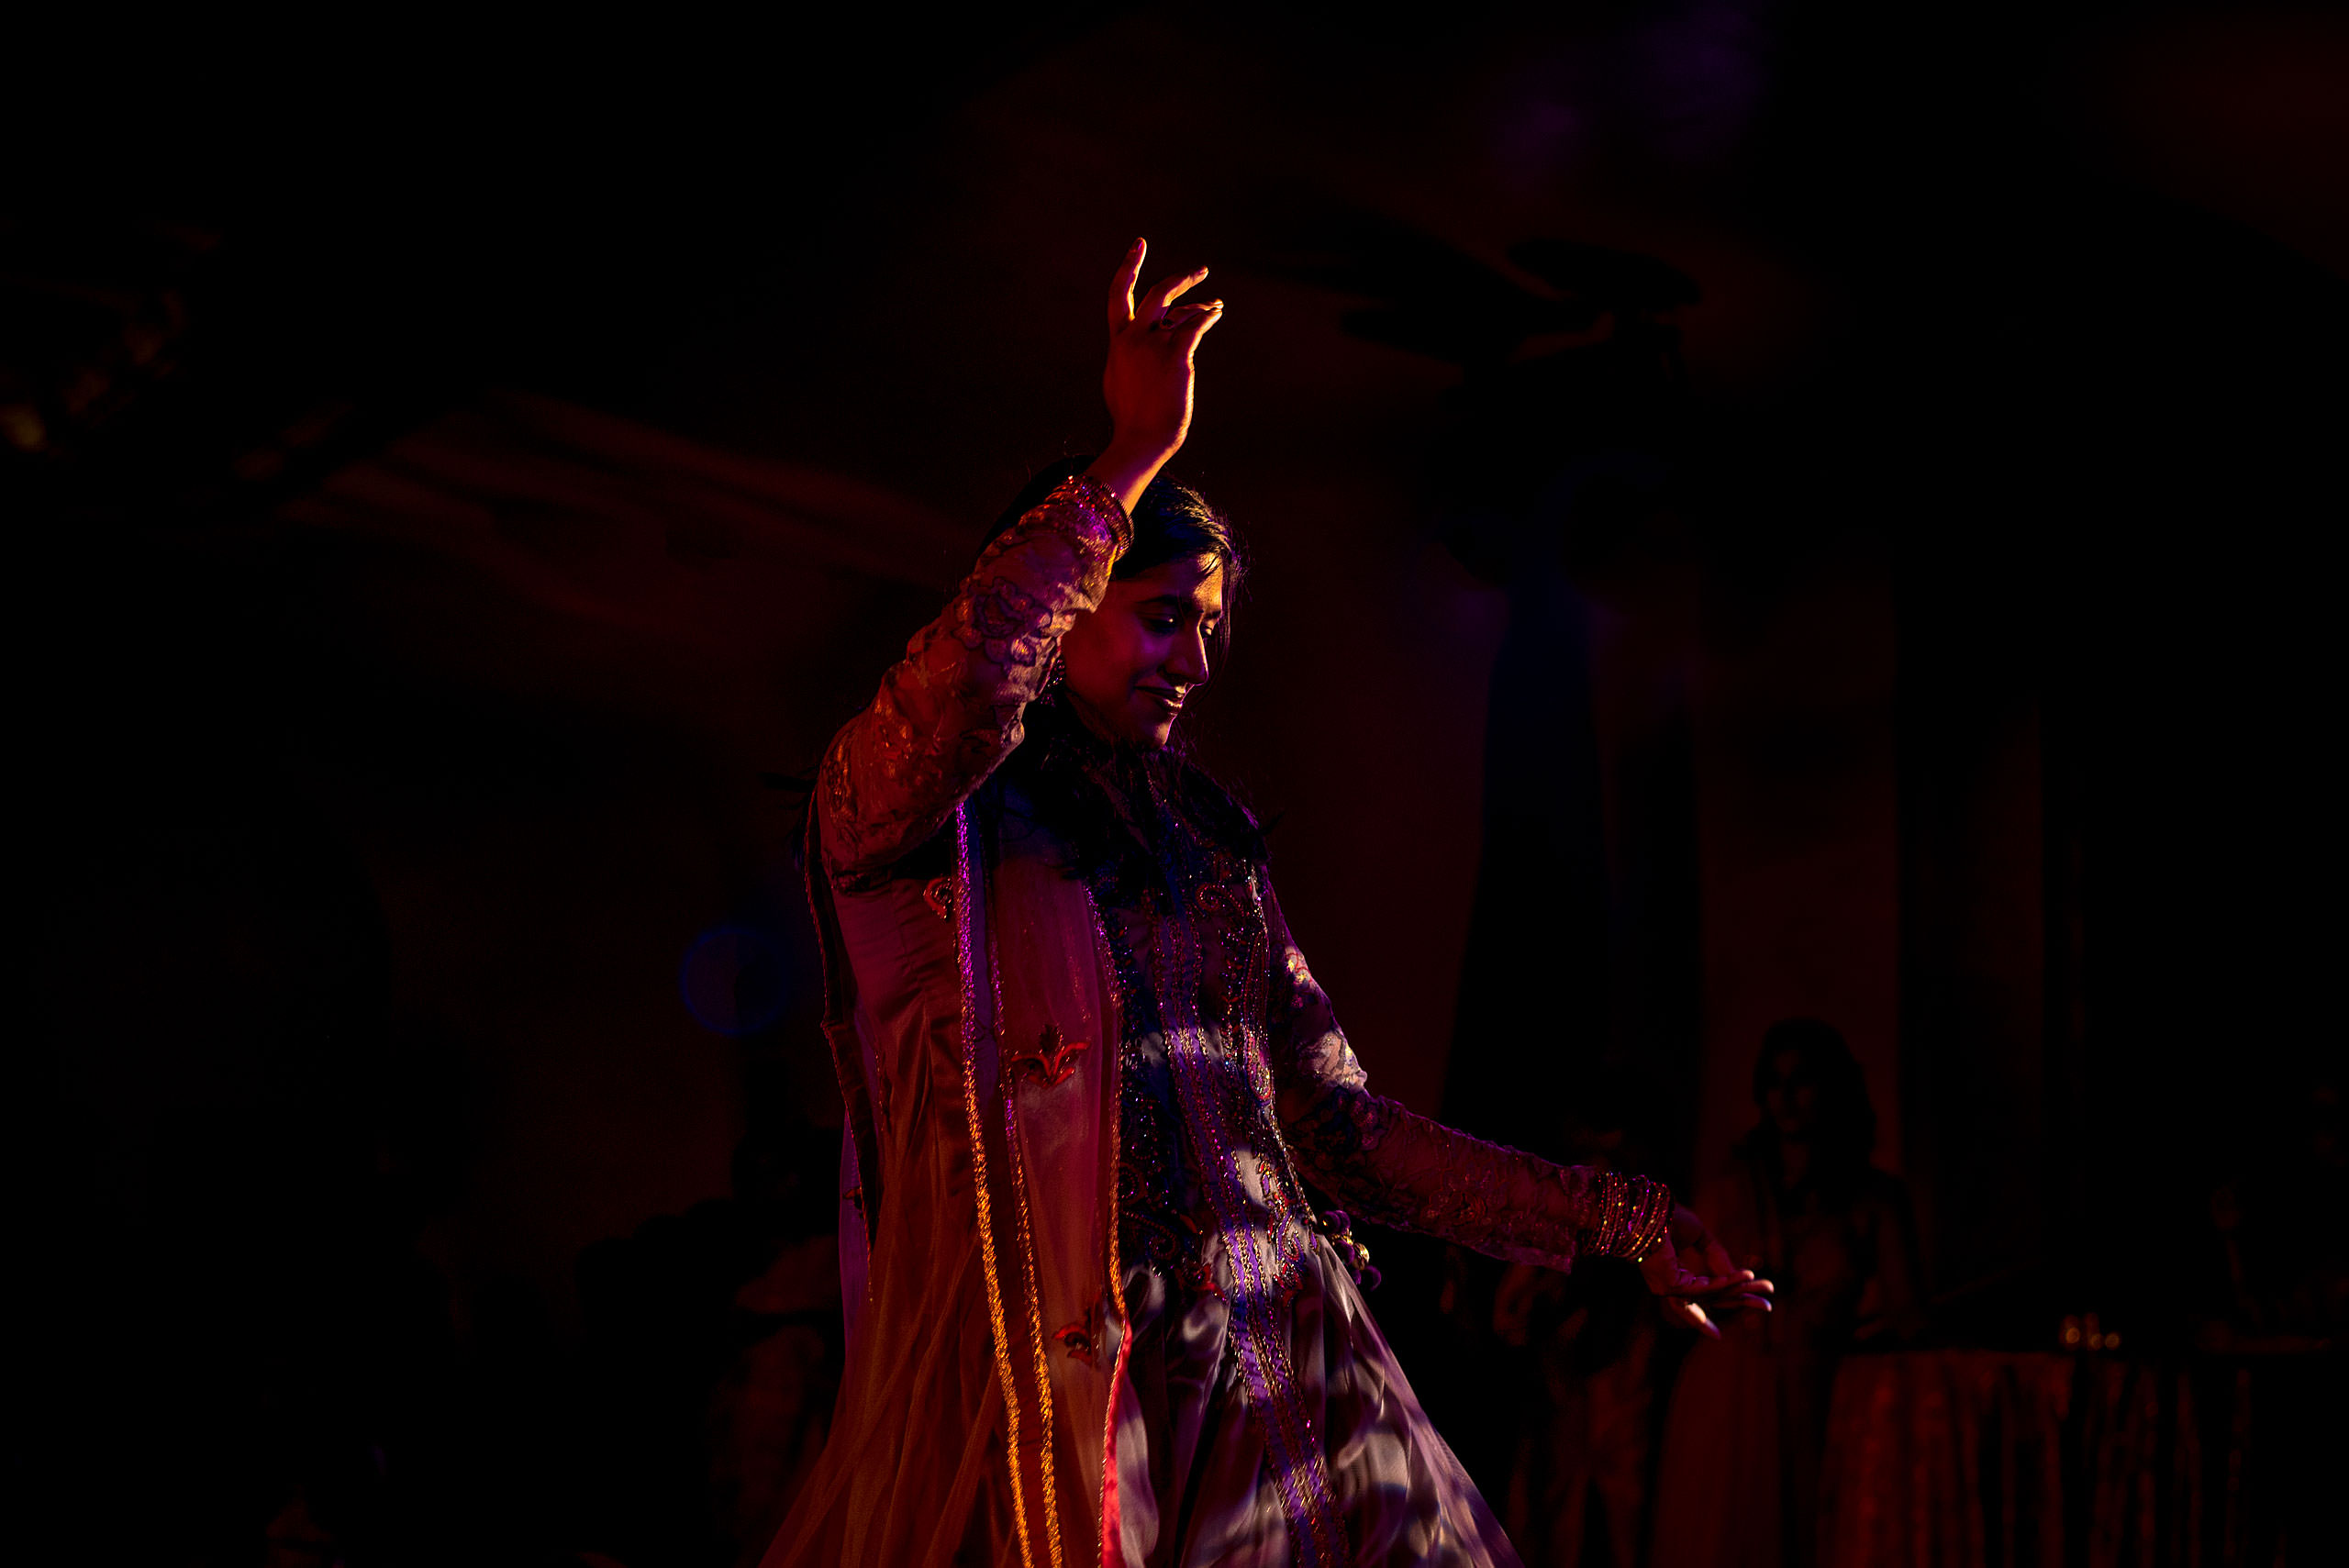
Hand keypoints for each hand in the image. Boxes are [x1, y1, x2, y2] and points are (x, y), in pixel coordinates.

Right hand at [1086, 238, 1224, 515]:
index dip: (1129, 267)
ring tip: (1215, 307)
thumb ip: (1127, 357)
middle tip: (1199, 271)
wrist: (1139, 439)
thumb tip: (1141, 347)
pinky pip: (1196, 325)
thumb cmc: (1131, 420)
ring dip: (1202, 307)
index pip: (1118, 296)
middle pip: (1157, 293)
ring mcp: (1154, 345)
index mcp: (1117, 342)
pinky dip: (1208, 316)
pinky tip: (1216, 313)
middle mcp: (1133, 337)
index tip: (1139, 246)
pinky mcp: (1175, 355)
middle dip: (1180, 279)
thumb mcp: (1119, 382)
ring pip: (1183, 313)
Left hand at [1638, 1205, 1772, 1339]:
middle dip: (1741, 1302)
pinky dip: (1729, 1282)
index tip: (1753, 1300)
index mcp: (1674, 1273)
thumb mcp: (1699, 1235)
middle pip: (1712, 1299)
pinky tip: (1747, 1277)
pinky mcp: (1672, 1285)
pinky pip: (1707, 1287)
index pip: (1704, 1292)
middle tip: (1767, 1307)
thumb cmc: (1665, 1217)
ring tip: (1766, 1289)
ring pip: (1714, 1295)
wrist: (1645, 1208)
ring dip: (1742, 1291)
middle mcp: (1671, 1285)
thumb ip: (1717, 1255)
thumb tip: (1738, 1275)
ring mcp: (1670, 1287)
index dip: (1731, 1294)